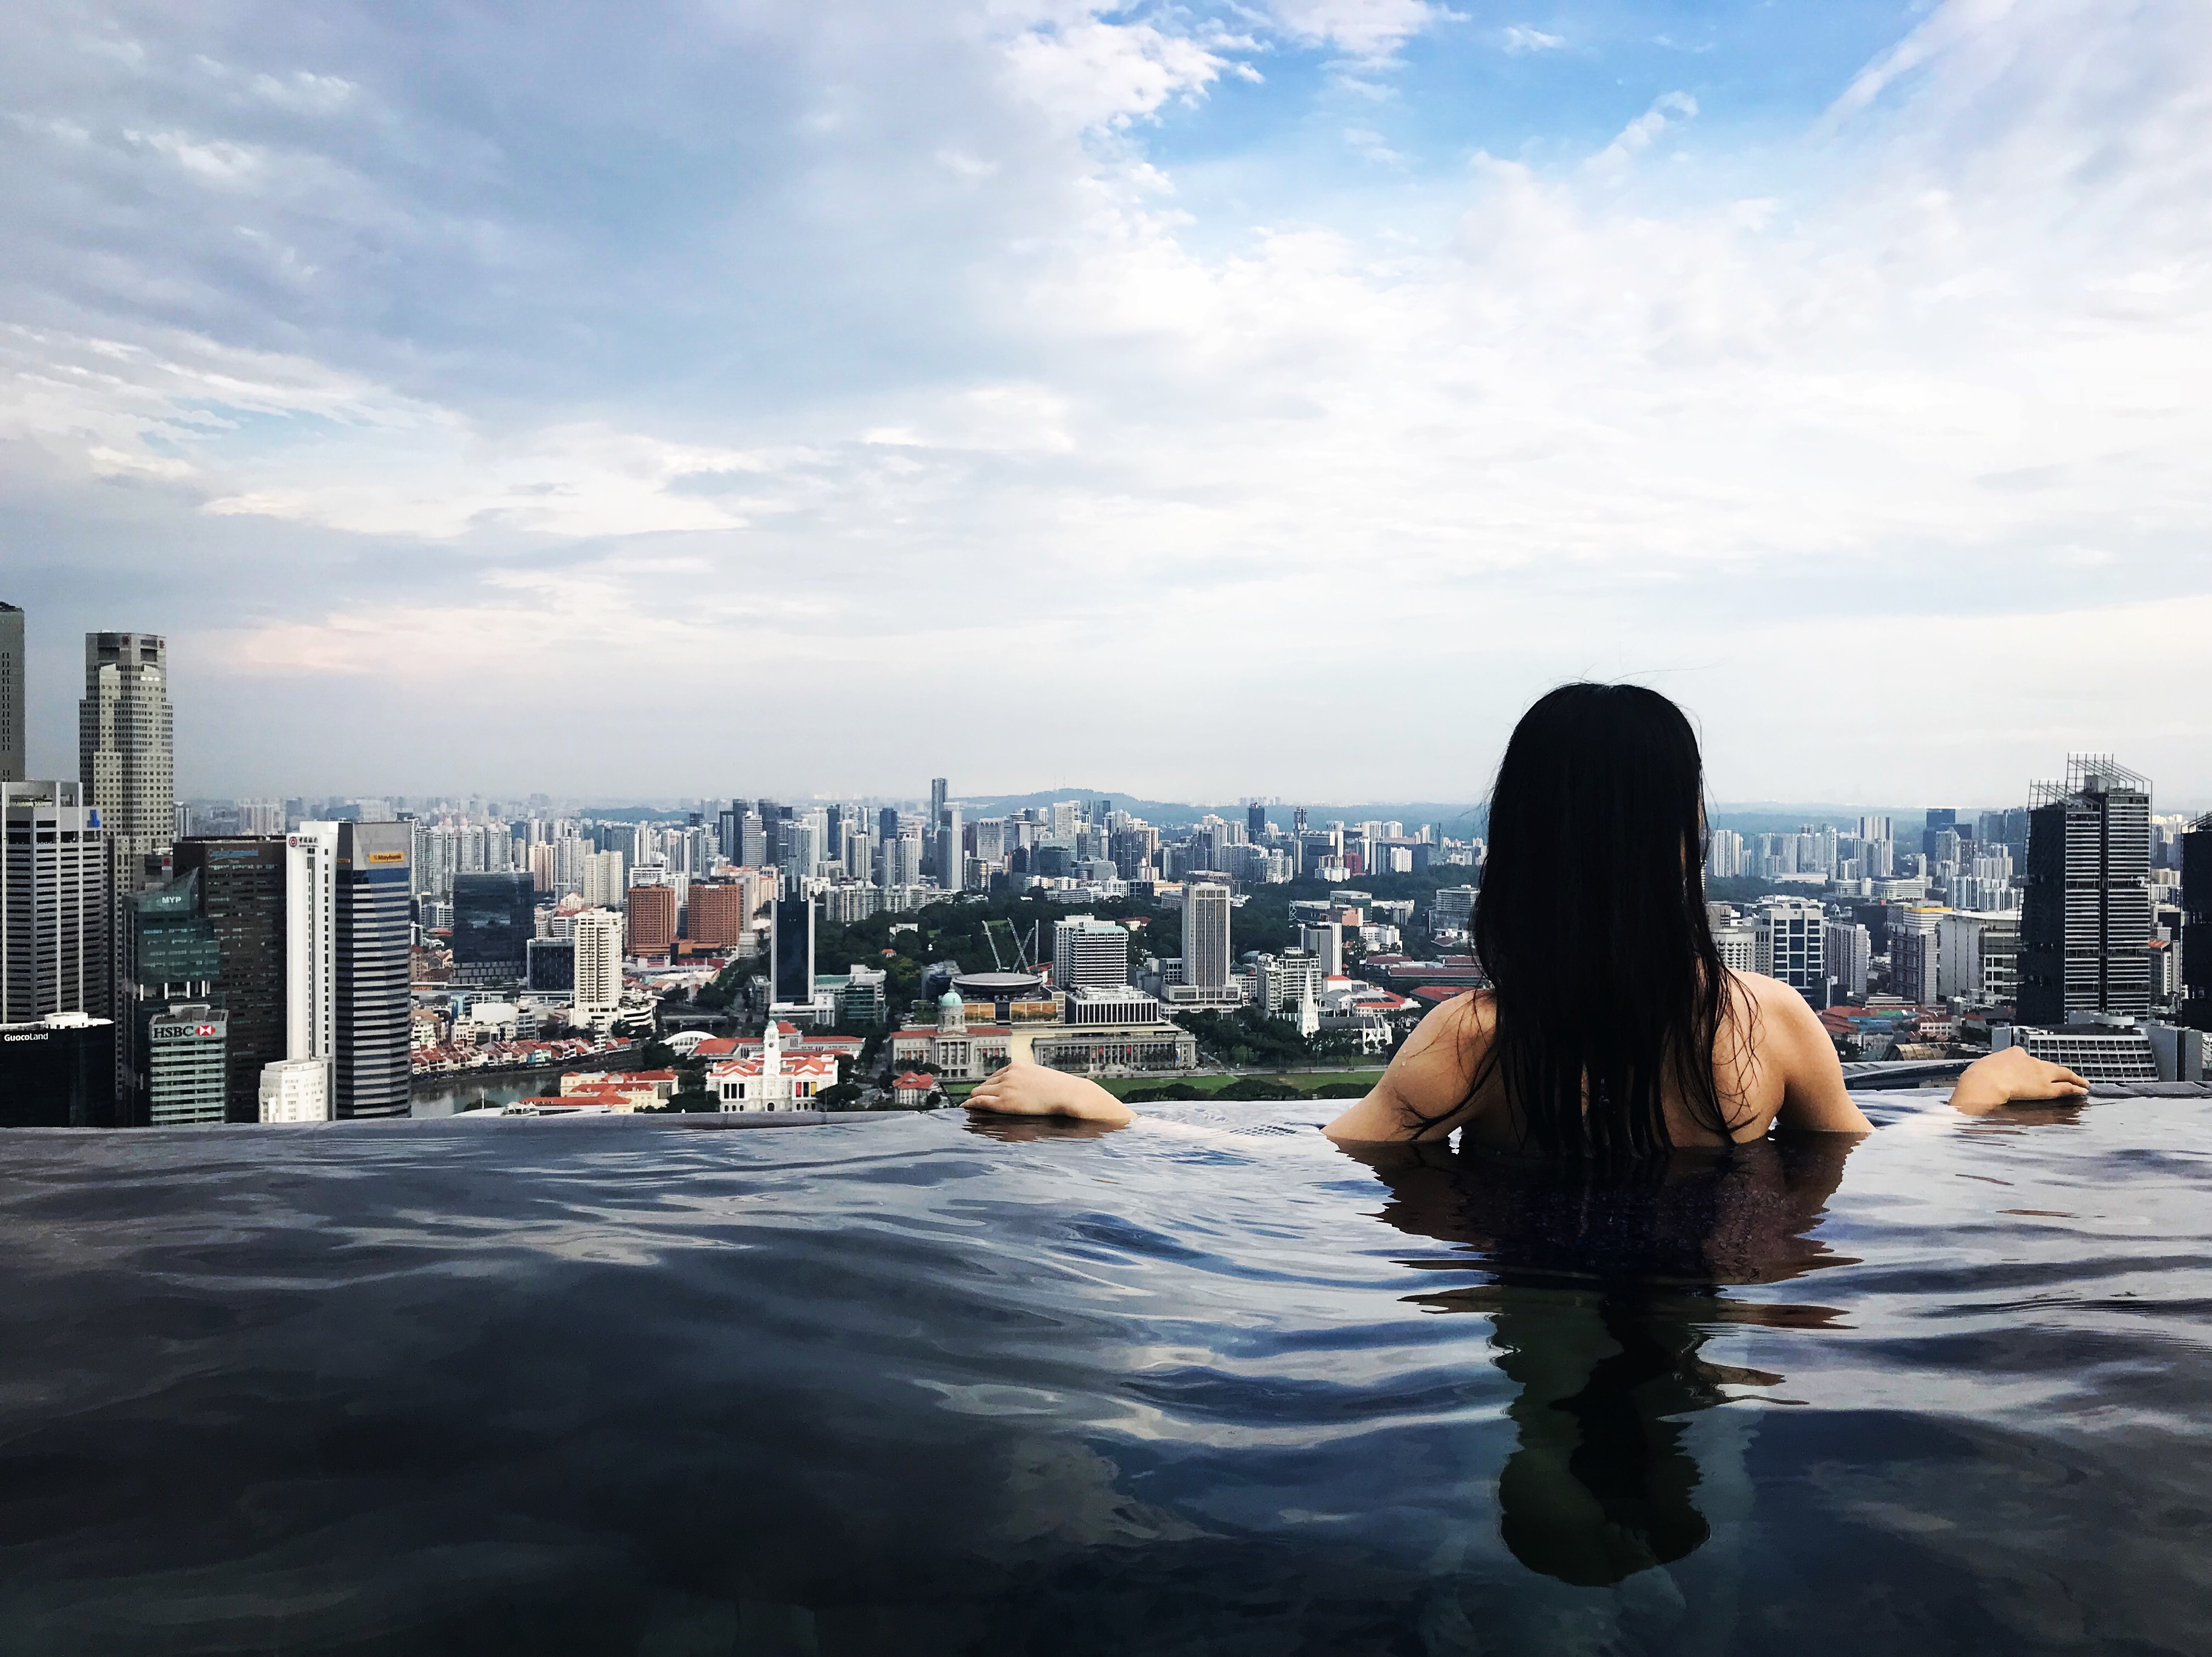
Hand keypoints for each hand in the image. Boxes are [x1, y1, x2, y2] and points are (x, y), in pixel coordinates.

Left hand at [964, 1061, 1134, 1125]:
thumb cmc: (1059, 1089)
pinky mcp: (1005, 1102)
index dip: (989, 1086)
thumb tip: (1021, 1089)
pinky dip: (971, 1104)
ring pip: (980, 1092)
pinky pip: (981, 1102)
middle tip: (974, 1101)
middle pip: (985, 1084)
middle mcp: (1009, 1075)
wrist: (1068, 1094)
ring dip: (975, 1099)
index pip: (995, 1076)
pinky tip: (966, 1107)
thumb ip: (1026, 1079)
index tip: (984, 1092)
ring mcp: (1006, 1087)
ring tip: (969, 1106)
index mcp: (1017, 1066)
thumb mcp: (1039, 1076)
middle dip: (980, 1093)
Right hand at [1949, 1047, 2090, 1113]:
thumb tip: (1984, 1074)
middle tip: (2066, 1075)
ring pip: (2062, 1073)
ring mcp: (2040, 1074)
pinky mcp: (2047, 1088)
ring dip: (2074, 1078)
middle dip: (2057, 1071)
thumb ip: (1990, 1070)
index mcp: (2013, 1053)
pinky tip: (2083, 1090)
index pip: (2025, 1056)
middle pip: (2047, 1065)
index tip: (2031, 1068)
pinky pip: (2066, 1087)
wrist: (1986, 1081)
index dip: (2030, 1063)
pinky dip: (2076, 1088)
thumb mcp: (1983, 1067)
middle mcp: (2030, 1060)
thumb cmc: (1979, 1076)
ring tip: (2082, 1082)